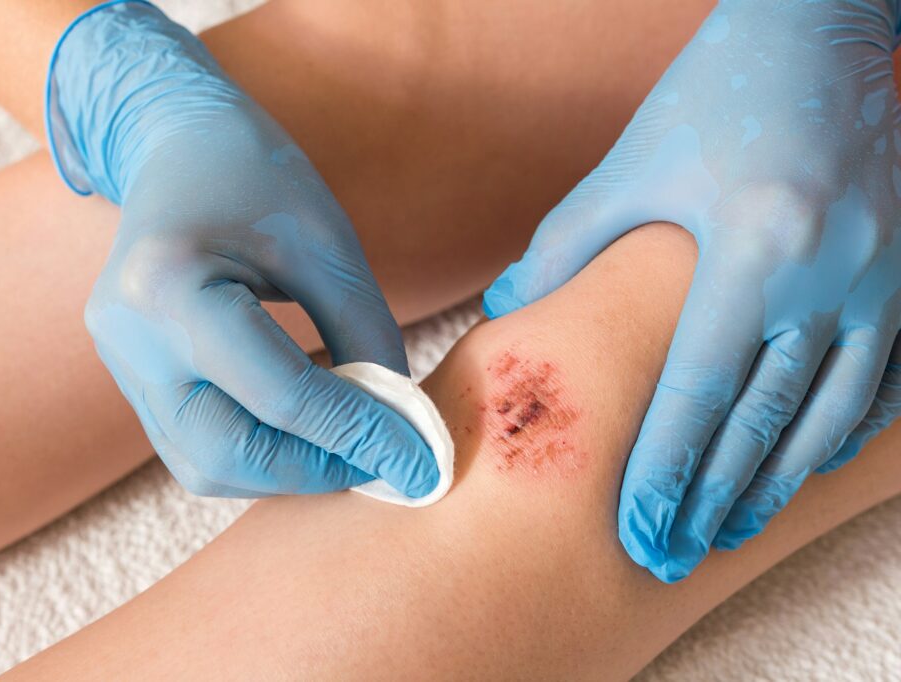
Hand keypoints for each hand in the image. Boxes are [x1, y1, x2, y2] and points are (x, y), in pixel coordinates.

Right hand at [46, 2, 437, 497]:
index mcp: (171, 286)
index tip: (423, 464)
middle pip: (226, 454)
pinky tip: (304, 430)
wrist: (175, 146)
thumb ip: (365, 336)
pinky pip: (194, 445)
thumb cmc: (255, 175)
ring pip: (205, 465)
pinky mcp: (130, 377)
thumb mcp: (327, 244)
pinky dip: (257, 452)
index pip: (281, 396)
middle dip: (314, 471)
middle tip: (382, 460)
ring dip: (285, 470)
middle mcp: (129, 338)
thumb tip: (399, 427)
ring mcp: (120, 363)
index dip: (362, 436)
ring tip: (346, 445)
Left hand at [483, 1, 900, 580]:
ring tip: (730, 530)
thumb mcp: (632, 167)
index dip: (665, 470)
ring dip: (774, 483)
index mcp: (751, 248)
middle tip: (674, 554)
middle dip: (714, 498)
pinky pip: (882, 379)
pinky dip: (839, 432)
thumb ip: (565, 246)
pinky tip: (803, 466)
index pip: (698, 390)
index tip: (637, 531)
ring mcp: (880, 279)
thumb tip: (507, 307)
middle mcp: (826, 274)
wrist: (820, 36)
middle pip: (761, 419)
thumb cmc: (714, 97)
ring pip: (827, 413)